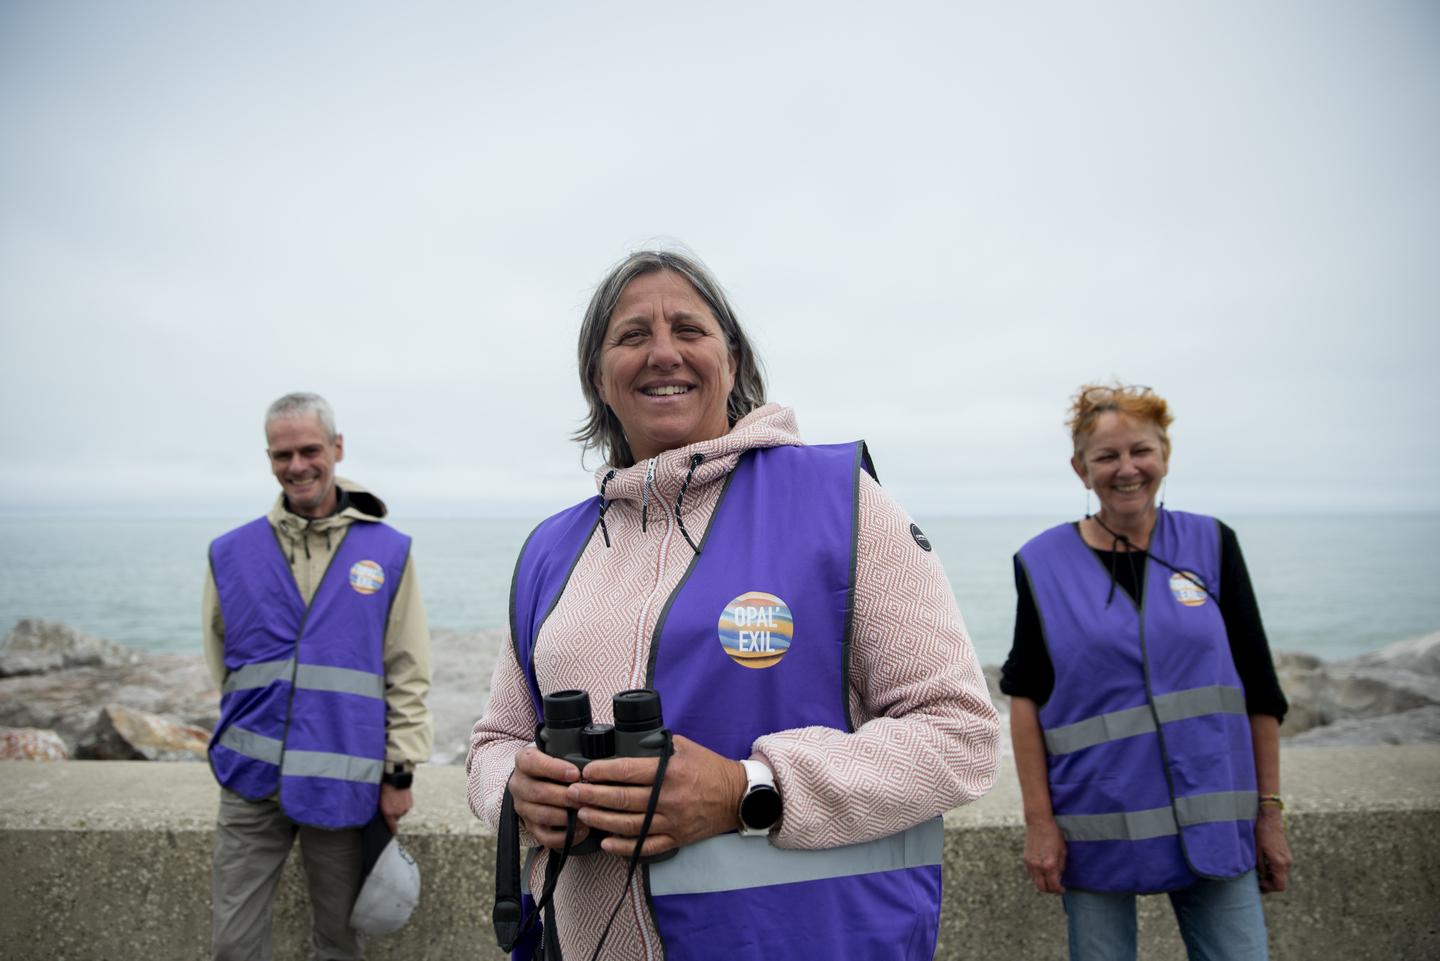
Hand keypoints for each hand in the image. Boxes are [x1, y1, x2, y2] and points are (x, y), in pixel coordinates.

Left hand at [379, 784, 411, 834]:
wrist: (396, 781)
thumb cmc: (385, 791)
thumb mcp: (381, 802)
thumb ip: (385, 811)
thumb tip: (387, 816)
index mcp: (388, 813)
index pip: (392, 826)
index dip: (393, 831)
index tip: (395, 834)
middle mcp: (398, 813)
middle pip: (396, 817)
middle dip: (394, 813)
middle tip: (391, 804)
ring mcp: (405, 809)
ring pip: (402, 812)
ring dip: (400, 808)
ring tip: (396, 799)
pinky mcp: (410, 804)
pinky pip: (406, 807)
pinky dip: (404, 804)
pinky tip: (401, 797)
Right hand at [508, 745, 586, 851]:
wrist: (537, 781)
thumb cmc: (554, 765)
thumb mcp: (556, 753)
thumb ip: (568, 756)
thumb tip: (590, 766)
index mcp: (523, 761)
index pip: (532, 763)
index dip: (554, 768)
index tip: (575, 773)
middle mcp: (519, 784)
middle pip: (539, 792)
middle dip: (566, 796)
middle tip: (586, 797)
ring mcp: (523, 807)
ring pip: (542, 815)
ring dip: (567, 816)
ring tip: (586, 813)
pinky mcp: (530, 827)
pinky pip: (546, 837)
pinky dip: (565, 836)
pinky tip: (582, 830)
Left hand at [566, 734, 746, 859]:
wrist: (738, 796)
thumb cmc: (710, 768)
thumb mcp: (685, 747)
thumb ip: (657, 746)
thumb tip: (629, 743)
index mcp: (669, 772)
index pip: (627, 771)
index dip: (602, 772)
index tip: (585, 771)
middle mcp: (669, 798)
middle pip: (622, 799)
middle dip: (592, 796)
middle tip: (571, 793)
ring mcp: (672, 821)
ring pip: (629, 825)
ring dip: (601, 820)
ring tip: (581, 814)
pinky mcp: (676, 838)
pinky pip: (646, 846)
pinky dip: (624, 847)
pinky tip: (606, 843)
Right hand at [1023, 818, 1066, 893]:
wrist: (1039, 822)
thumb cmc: (1054, 834)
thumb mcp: (1063, 851)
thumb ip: (1061, 867)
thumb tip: (1059, 877)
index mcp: (1049, 864)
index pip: (1054, 886)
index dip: (1059, 890)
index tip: (1063, 889)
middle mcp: (1038, 866)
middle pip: (1042, 888)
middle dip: (1050, 890)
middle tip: (1056, 888)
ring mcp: (1030, 863)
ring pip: (1035, 881)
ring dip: (1043, 883)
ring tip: (1050, 880)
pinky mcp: (1026, 859)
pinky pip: (1031, 873)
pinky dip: (1037, 876)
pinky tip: (1043, 871)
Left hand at [1256, 806, 1291, 892]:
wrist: (1270, 820)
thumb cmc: (1261, 834)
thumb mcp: (1257, 852)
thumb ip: (1260, 867)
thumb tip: (1261, 878)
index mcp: (1279, 863)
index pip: (1280, 886)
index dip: (1269, 888)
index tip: (1259, 884)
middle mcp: (1287, 863)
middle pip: (1280, 882)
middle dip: (1269, 883)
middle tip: (1256, 879)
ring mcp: (1288, 859)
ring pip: (1280, 875)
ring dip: (1270, 876)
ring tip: (1258, 870)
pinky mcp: (1286, 855)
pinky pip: (1281, 867)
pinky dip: (1273, 869)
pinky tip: (1263, 863)